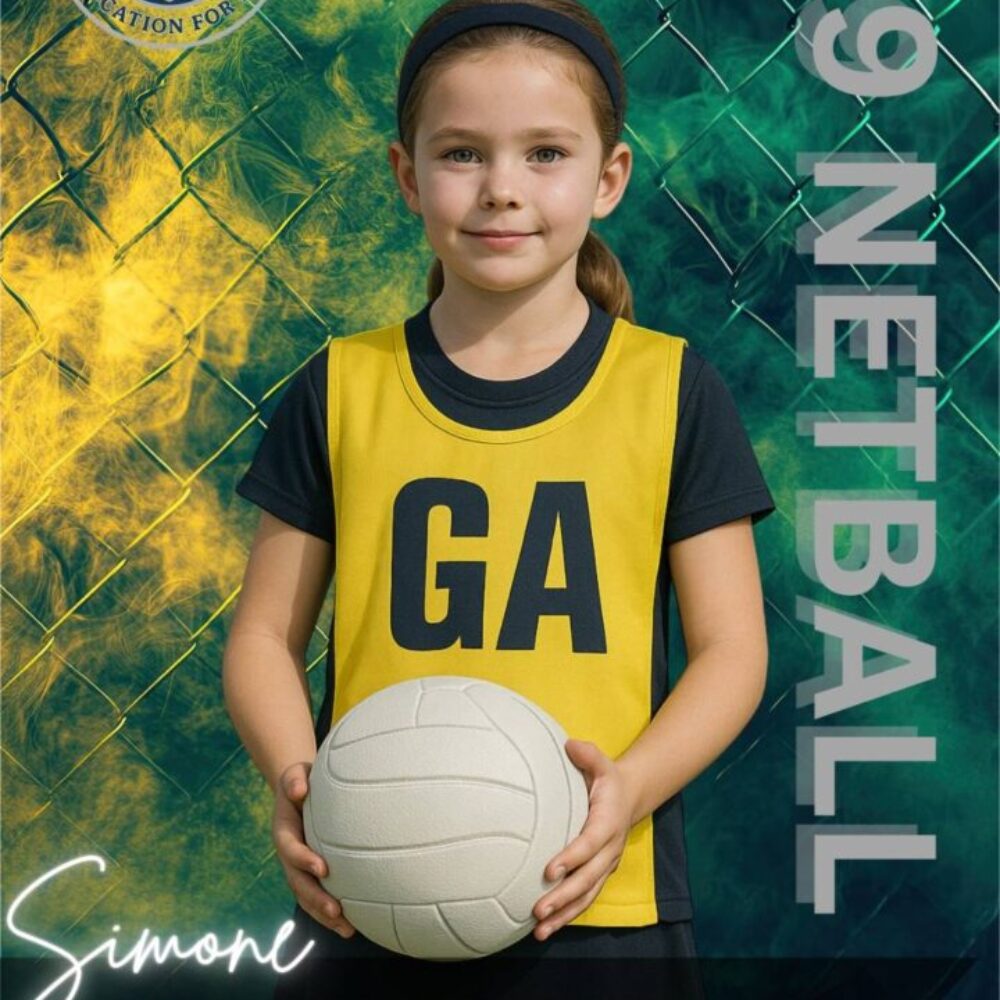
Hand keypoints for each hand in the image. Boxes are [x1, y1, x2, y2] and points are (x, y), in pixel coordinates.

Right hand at [272, 761, 356, 938]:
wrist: (299, 790)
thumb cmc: (301, 781)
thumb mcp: (295, 774)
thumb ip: (294, 780)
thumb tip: (300, 790)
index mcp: (284, 832)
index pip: (291, 849)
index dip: (304, 860)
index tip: (322, 868)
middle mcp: (289, 855)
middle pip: (298, 883)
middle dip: (316, 899)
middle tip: (336, 910)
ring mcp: (299, 868)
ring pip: (308, 897)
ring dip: (325, 915)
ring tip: (347, 929)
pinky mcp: (312, 873)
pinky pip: (318, 896)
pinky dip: (331, 914)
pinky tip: (351, 925)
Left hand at [532, 739, 631, 940]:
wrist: (630, 795)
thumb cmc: (608, 778)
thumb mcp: (602, 761)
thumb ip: (587, 754)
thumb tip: (570, 745)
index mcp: (608, 822)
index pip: (589, 843)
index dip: (571, 858)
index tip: (549, 870)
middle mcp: (609, 849)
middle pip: (587, 879)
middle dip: (563, 896)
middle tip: (538, 909)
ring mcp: (606, 865)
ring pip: (587, 896)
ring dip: (564, 914)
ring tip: (539, 930)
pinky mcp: (599, 873)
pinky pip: (585, 899)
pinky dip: (567, 915)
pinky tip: (546, 928)